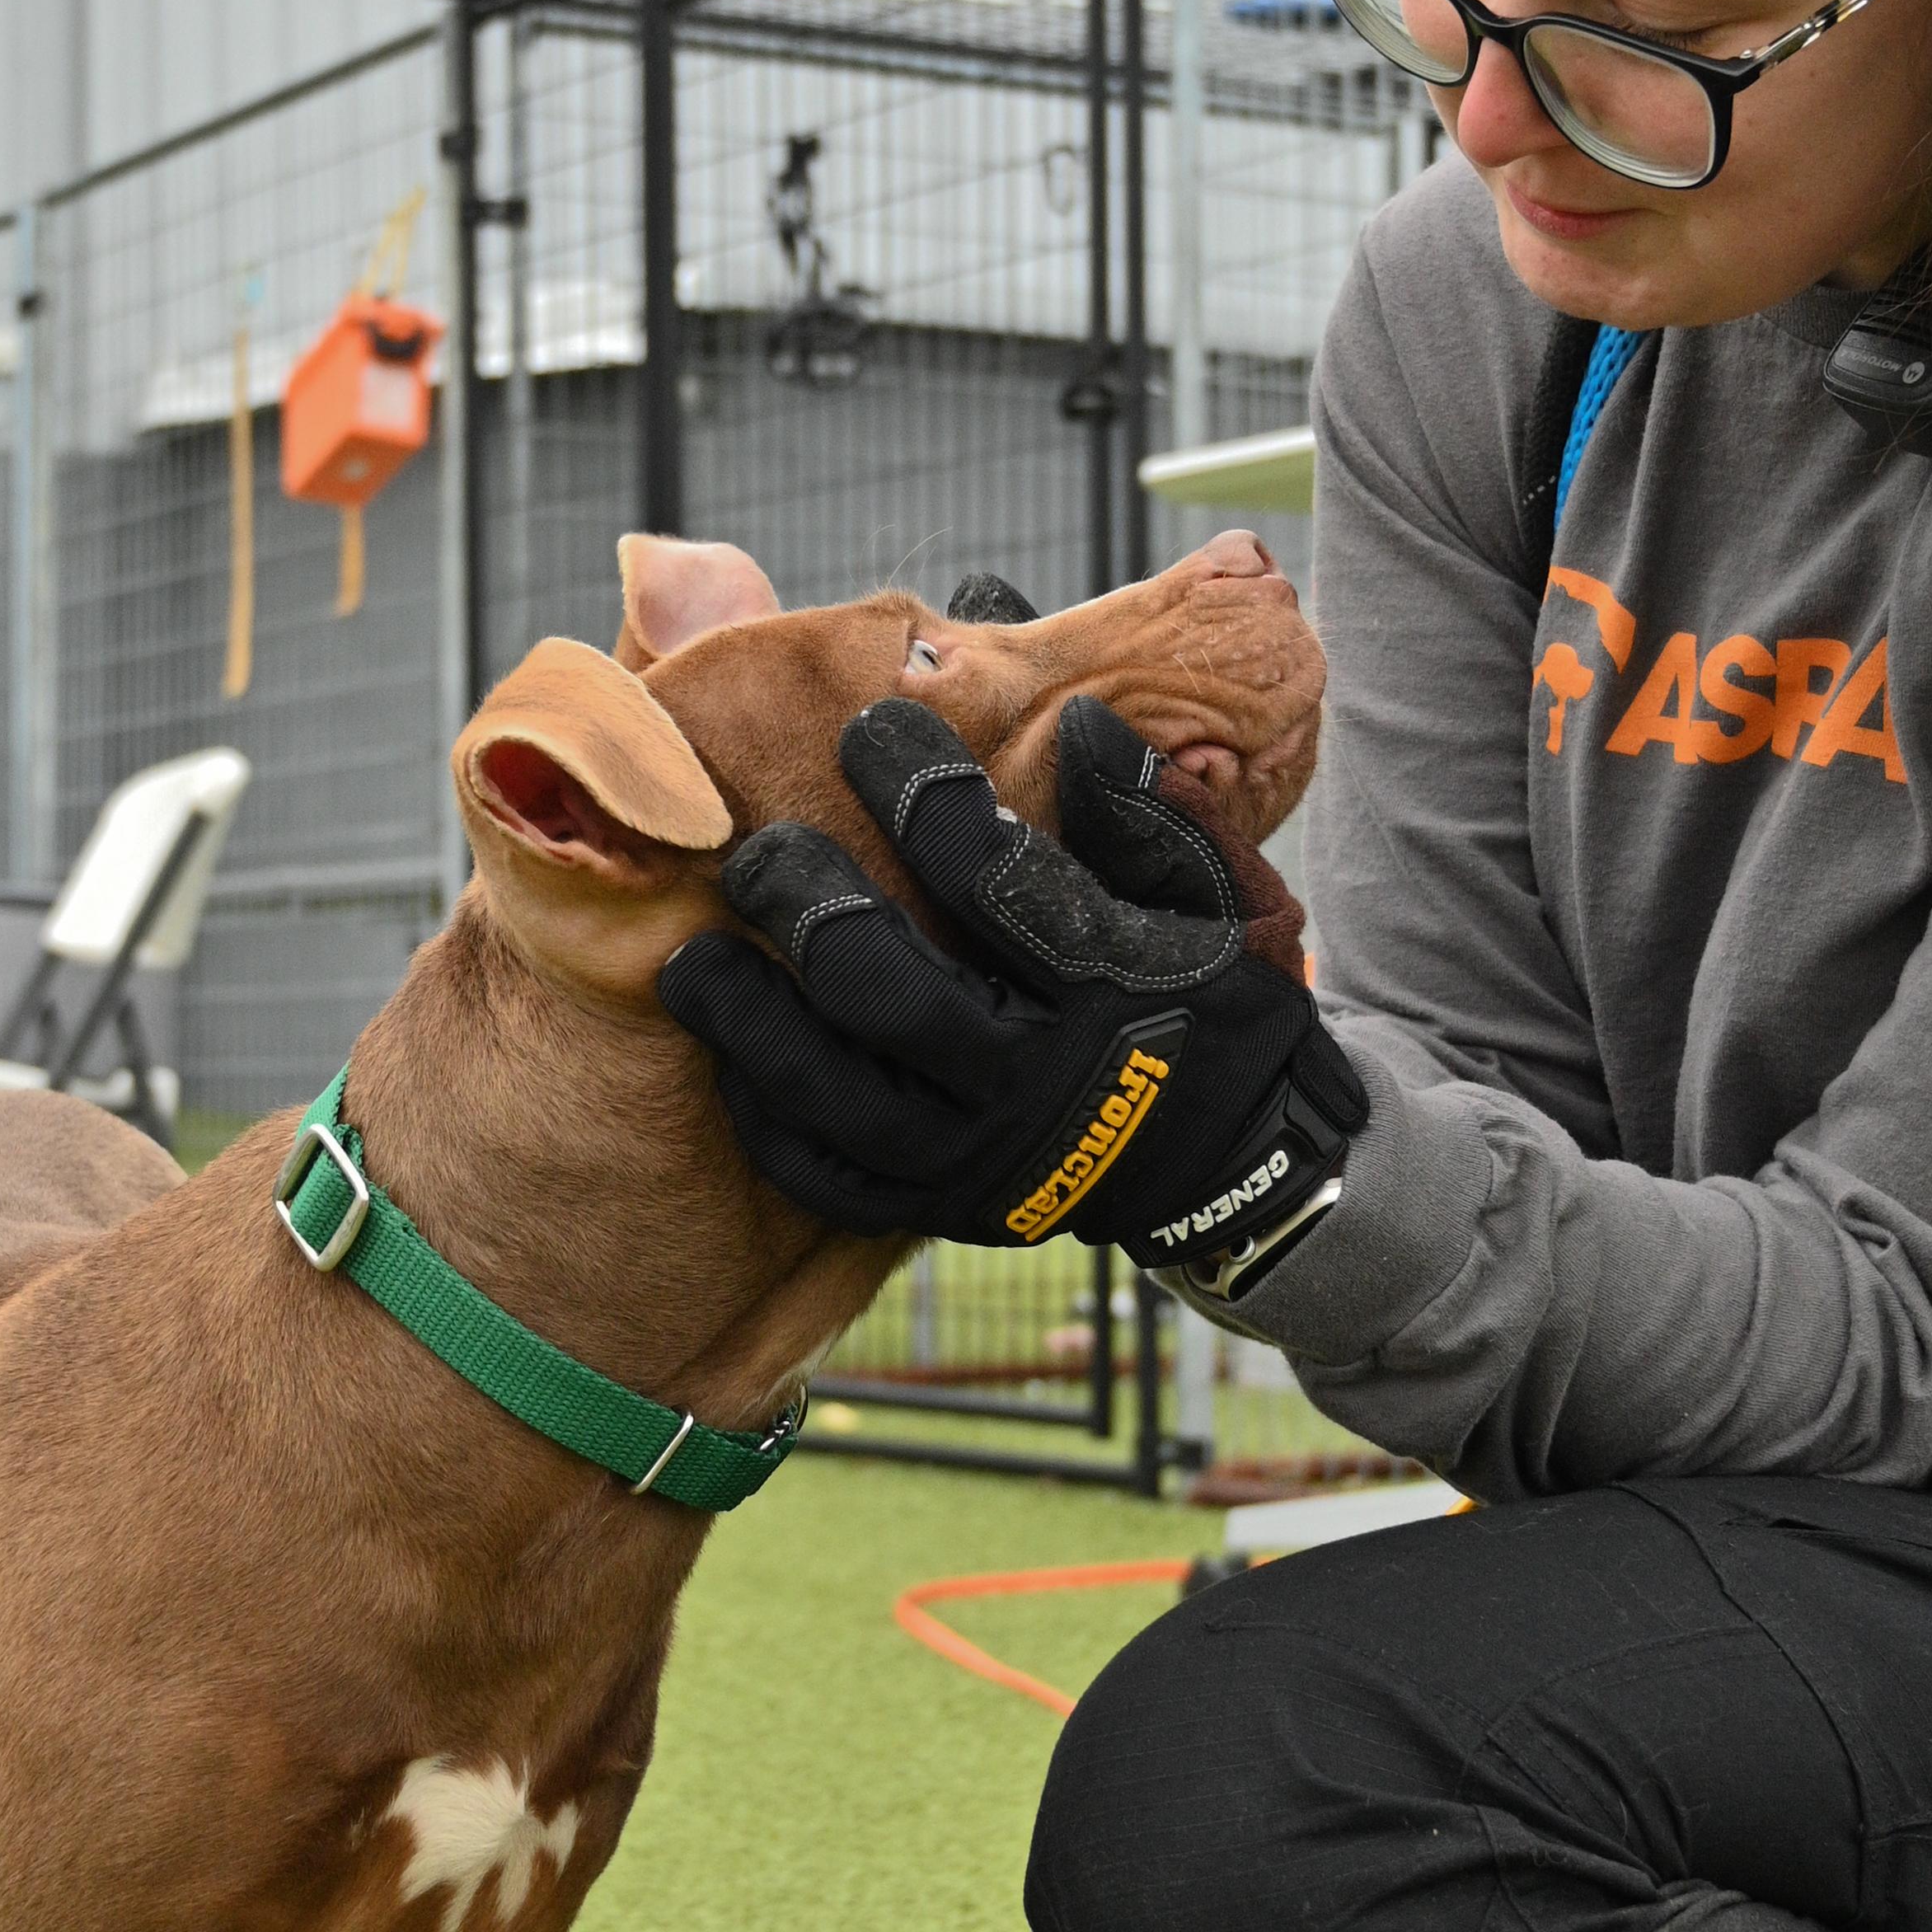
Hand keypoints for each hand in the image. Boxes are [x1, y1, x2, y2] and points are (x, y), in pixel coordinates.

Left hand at [655, 695, 1365, 1291]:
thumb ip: (1147, 814)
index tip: (866, 729)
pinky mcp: (945, 1211)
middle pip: (890, 995)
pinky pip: (831, 1182)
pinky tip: (731, 1060)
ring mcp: (983, 1161)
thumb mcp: (1223, 898)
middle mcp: (1037, 1082)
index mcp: (1109, 986)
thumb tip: (1071, 720)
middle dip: (808, 911)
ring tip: (693, 960)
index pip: (991, 878)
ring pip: (837, 1100)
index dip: (919, 794)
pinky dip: (770, 1123)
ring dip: (751, 1026)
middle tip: (756, 853)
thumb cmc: (1219, 1004)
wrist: (1239, 1166)